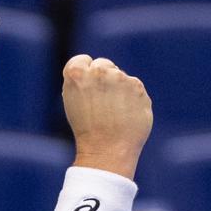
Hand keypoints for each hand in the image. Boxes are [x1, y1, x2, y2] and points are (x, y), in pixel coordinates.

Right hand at [61, 54, 151, 180]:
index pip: (82, 60)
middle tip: (101, 103)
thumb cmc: (87, 128)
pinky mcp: (138, 86)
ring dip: (118, 88)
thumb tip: (96, 68)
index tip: (86, 91)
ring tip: (113, 112)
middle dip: (103, 79)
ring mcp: (120, 78)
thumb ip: (82, 79)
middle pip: (103, 64)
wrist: (108, 150)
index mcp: (77, 72)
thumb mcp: (73, 100)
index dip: (84, 75)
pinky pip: (134, 87)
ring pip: (120, 76)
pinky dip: (132, 98)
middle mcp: (99, 71)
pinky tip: (125, 114)